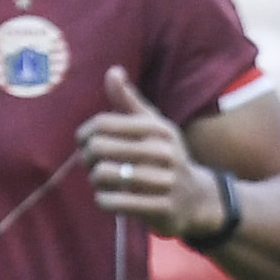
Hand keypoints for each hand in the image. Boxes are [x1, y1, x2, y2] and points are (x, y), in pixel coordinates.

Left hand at [74, 69, 223, 241]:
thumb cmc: (165, 157)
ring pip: (105, 174)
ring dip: (95, 180)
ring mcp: (165, 181)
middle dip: (87, 158)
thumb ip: (129, 101)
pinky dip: (104, 200)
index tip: (83, 144)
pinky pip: (117, 202)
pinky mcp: (163, 208)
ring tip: (101, 181)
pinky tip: (107, 197)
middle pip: (99, 147)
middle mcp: (164, 151)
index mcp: (158, 128)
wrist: (197, 199)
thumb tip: (112, 71)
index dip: (84, 134)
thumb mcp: (153, 126)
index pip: (103, 122)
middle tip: (91, 165)